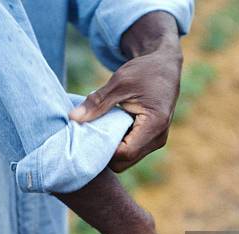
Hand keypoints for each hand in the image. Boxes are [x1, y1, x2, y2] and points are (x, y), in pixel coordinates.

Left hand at [69, 11, 182, 171]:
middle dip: (105, 153)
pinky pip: (131, 153)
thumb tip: (72, 118)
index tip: (86, 137)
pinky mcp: (152, 140)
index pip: (125, 153)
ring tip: (99, 130)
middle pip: (125, 162)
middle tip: (89, 135)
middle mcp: (159, 138)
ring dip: (112, 149)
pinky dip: (118, 145)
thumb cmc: (145, 71)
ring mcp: (157, 141)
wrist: (165, 66)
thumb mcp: (119, 83)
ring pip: (127, 160)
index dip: (103, 150)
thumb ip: (97, 103)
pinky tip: (109, 129)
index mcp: (154, 125)